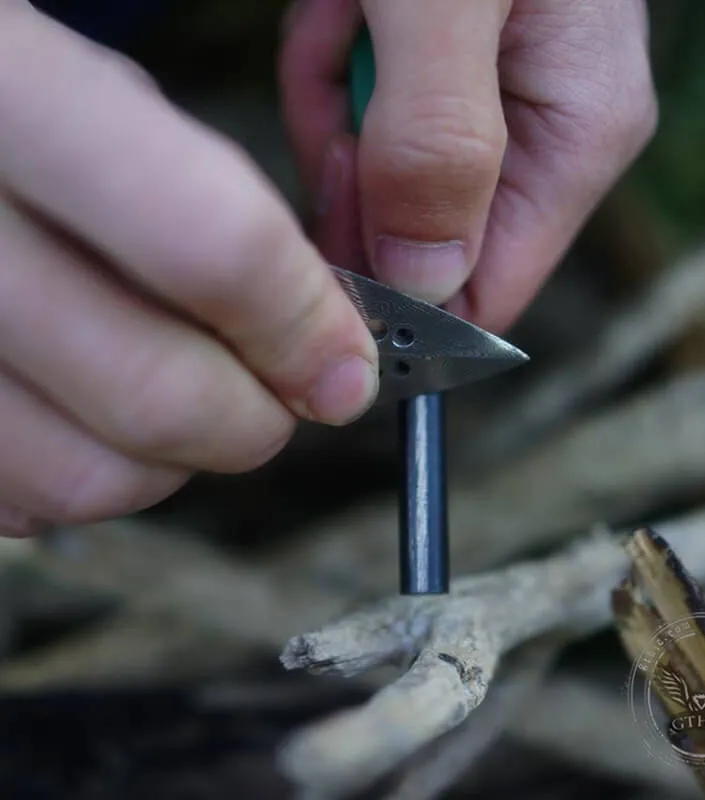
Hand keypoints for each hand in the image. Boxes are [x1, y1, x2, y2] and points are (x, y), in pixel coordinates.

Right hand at [0, 2, 378, 535]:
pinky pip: (35, 500)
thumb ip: (226, 211)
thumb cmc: (38, 117)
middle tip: (286, 399)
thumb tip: (327, 340)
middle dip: (258, 422)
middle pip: (156, 396)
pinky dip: (103, 473)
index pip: (213, 247)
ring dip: (181, 460)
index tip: (349, 368)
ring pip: (94, 478)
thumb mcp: (130, 105)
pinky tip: (104, 410)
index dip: (305, 327)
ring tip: (189, 394)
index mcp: (22, 103)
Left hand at [280, 0, 656, 331]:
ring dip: (338, 116)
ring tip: (346, 20)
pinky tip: (340, 12)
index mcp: (577, 133)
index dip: (408, 303)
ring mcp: (486, 105)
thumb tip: (426, 284)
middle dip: (362, 185)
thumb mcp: (445, 5)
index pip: (491, 290)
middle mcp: (542, 133)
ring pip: (383, 183)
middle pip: (425, 241)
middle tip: (342, 94)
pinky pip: (364, 120)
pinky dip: (330, 73)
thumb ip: (440, 147)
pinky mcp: (435, 76)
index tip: (338, 263)